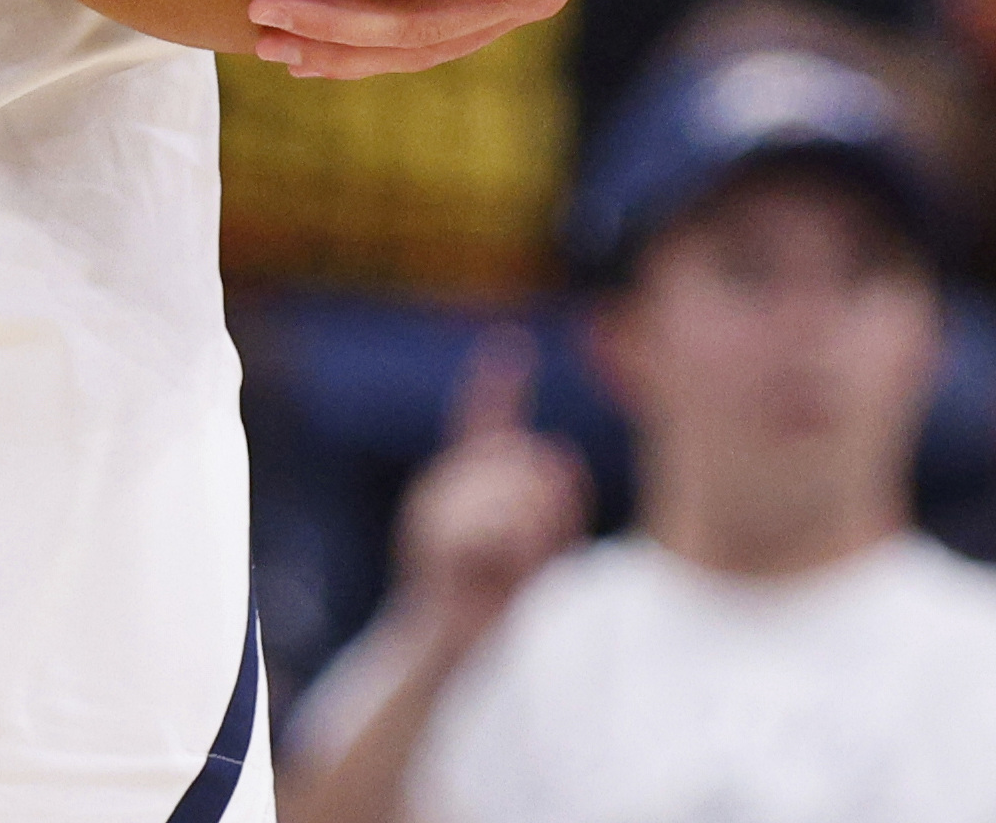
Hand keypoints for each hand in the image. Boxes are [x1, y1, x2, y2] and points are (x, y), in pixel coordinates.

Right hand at [388, 330, 586, 640]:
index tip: (512, 344)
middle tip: (534, 551)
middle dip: (553, 501)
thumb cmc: (492, 599)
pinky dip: (519, 547)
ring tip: (515, 565)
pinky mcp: (439, 538)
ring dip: (539, 529)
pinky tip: (503, 570)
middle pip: (526, 457)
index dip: (497, 383)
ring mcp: (434, 508)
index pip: (480, 420)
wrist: (442, 651)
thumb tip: (561, 452)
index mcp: (459, 481)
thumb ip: (553, 498)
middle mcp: (440, 484)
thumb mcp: (535, 543)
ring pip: (520, 487)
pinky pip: (503, 524)